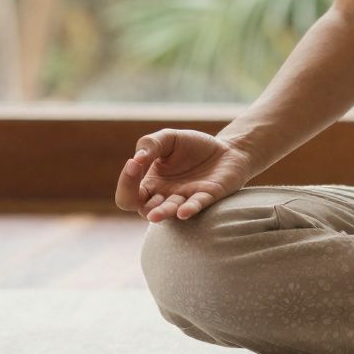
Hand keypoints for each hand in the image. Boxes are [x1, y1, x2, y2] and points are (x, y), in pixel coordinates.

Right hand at [114, 129, 254, 221]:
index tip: (134, 162)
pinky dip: (190, 209)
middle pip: (142, 208)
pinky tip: (183, 212)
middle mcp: (166, 196)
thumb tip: (137, 158)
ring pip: (169, 211)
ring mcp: (186, 198)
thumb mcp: (168, 138)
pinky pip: (197, 206)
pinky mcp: (208, 196)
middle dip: (134, 198)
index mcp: (152, 184)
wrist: (227, 149)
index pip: (128, 194)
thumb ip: (150, 144)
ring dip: (162, 212)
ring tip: (155, 215)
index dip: (126, 181)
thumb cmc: (194, 147)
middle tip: (138, 178)